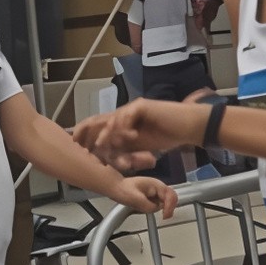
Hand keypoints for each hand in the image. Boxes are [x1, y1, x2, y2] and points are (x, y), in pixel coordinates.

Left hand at [73, 99, 198, 161]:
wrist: (188, 126)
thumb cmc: (169, 135)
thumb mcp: (141, 147)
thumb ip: (125, 150)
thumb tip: (108, 158)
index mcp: (124, 123)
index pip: (100, 127)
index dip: (86, 135)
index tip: (76, 146)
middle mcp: (125, 114)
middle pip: (99, 120)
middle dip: (85, 131)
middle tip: (76, 143)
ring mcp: (132, 108)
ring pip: (111, 120)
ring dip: (104, 134)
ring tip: (97, 145)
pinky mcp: (141, 106)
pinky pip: (126, 116)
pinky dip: (120, 128)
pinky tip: (116, 137)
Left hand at [114, 175, 178, 220]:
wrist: (117, 187)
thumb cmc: (123, 190)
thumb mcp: (136, 200)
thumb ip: (149, 206)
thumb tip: (157, 209)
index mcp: (156, 185)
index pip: (170, 195)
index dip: (169, 207)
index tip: (165, 216)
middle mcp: (158, 186)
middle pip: (172, 197)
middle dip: (170, 207)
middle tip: (165, 217)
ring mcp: (156, 190)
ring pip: (168, 200)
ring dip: (166, 207)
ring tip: (161, 214)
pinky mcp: (153, 194)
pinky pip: (161, 202)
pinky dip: (161, 207)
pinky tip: (154, 210)